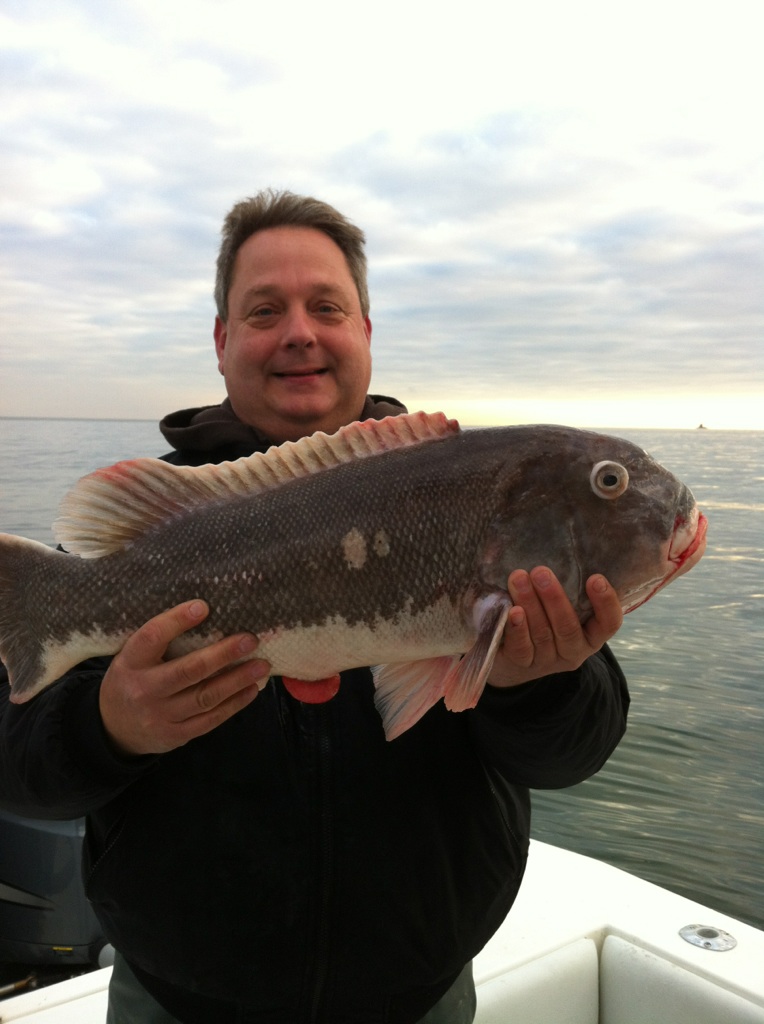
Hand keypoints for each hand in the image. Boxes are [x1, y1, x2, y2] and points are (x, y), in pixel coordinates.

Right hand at [99, 600, 269, 755]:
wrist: (113, 729)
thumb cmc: (133, 679)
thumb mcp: (134, 657)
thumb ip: (161, 641)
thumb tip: (206, 612)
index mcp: (130, 662)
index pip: (152, 637)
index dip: (177, 621)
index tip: (203, 607)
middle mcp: (144, 689)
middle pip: (188, 670)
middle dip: (223, 654)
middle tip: (250, 640)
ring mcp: (160, 716)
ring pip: (205, 697)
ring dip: (237, 680)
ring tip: (261, 665)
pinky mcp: (175, 735)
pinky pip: (209, 719)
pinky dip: (234, 704)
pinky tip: (251, 689)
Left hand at [487, 567, 622, 688]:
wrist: (513, 656)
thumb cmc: (544, 616)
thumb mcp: (559, 603)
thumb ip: (566, 584)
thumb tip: (557, 541)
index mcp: (591, 634)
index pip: (608, 623)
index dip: (606, 603)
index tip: (595, 578)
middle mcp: (573, 650)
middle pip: (568, 627)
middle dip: (554, 598)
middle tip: (541, 572)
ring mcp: (548, 660)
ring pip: (543, 633)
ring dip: (531, 604)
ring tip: (518, 578)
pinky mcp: (523, 664)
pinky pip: (522, 648)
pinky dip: (517, 628)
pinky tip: (513, 611)